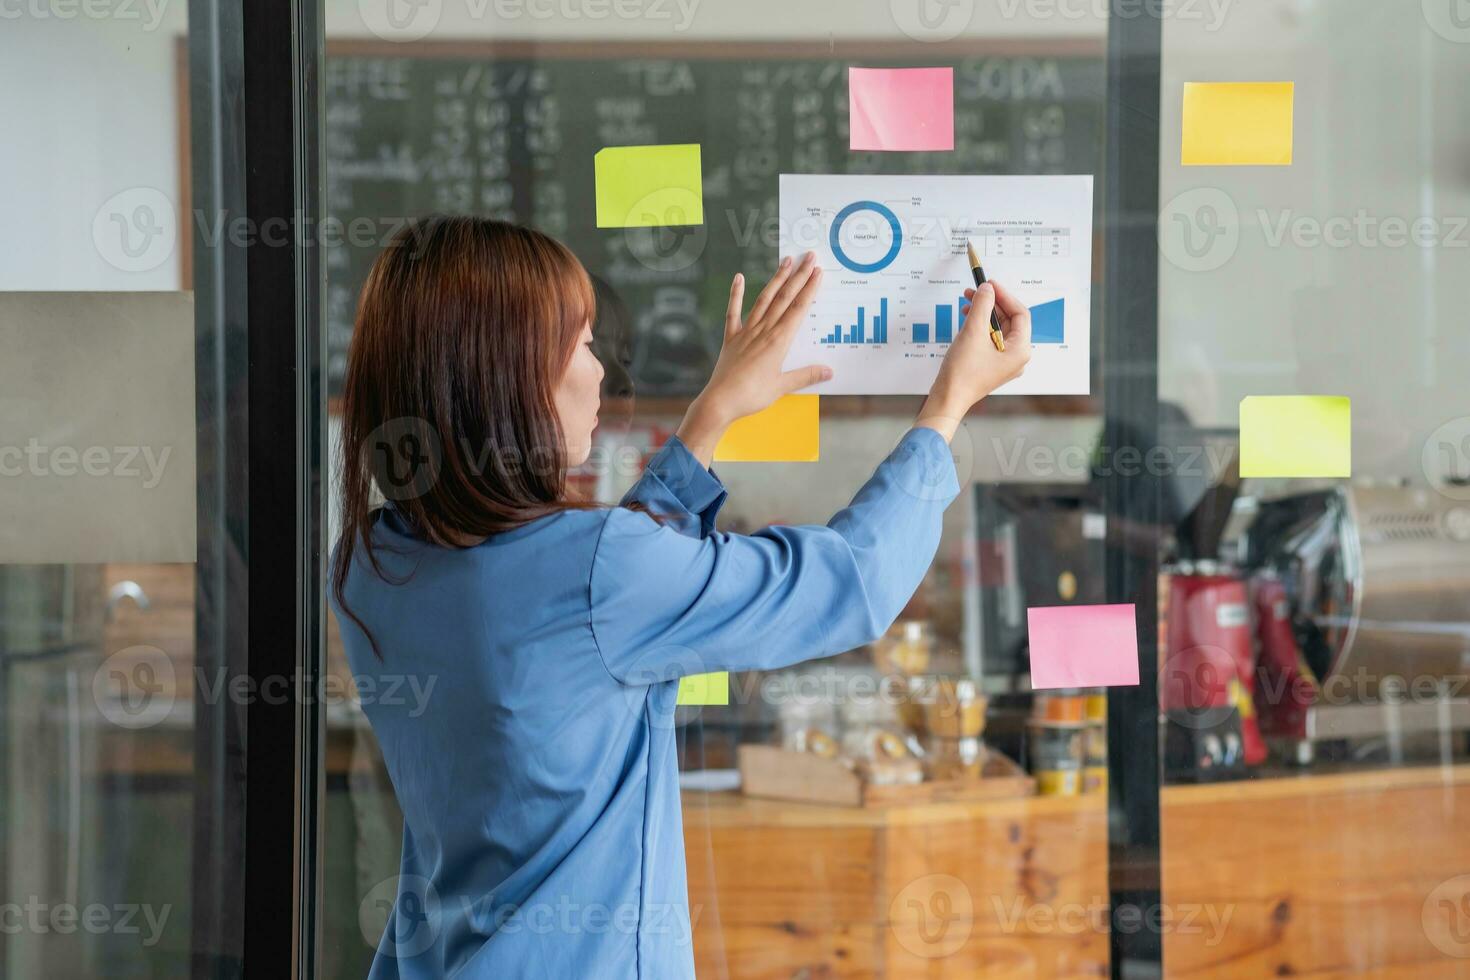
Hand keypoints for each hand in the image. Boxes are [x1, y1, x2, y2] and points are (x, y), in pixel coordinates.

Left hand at [676, 252, 830, 464]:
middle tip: (809, 256)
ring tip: (786, 261)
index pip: (798, 309)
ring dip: (776, 279)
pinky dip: (735, 294)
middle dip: (798, 276)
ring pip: (764, 300)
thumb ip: (805, 376)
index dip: (809, 289)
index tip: (817, 272)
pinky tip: (738, 277)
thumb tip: (828, 371)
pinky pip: (733, 312)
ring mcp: (745, 332)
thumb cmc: (751, 396)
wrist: (719, 402)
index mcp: (778, 342)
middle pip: (784, 298)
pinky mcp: (731, 338)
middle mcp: (763, 331)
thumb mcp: (782, 387)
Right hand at [916, 279, 1031, 442]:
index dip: (1004, 296)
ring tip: (968, 302)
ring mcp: (1005, 361)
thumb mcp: (973, 332)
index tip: (990, 284)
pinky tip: (968, 319)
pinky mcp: (992, 363)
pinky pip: (990, 338)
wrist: (948, 398)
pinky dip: (980, 326)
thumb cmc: (962, 373)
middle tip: (975, 291)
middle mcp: (1016, 356)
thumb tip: (987, 289)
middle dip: (991, 303)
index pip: (1020, 313)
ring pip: (998, 328)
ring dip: (984, 313)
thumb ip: (982, 305)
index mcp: (1020, 350)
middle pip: (1009, 320)